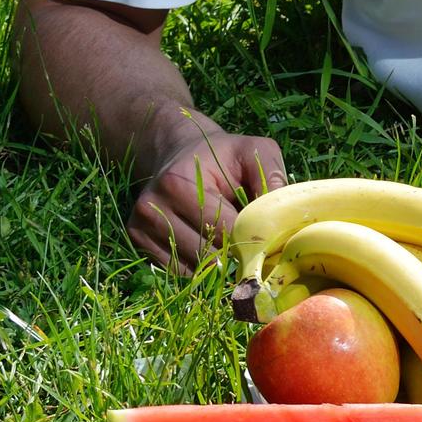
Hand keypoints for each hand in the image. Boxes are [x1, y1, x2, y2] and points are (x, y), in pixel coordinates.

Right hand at [128, 108, 286, 271]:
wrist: (178, 152)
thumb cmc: (222, 154)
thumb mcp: (253, 151)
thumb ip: (272, 176)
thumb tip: (284, 214)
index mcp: (179, 183)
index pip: (223, 229)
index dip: (251, 239)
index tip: (270, 243)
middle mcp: (153, 206)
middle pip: (205, 252)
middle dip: (234, 254)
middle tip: (254, 248)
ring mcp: (141, 225)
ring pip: (190, 266)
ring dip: (216, 263)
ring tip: (231, 244)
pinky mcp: (137, 238)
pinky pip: (175, 269)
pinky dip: (197, 266)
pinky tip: (209, 247)